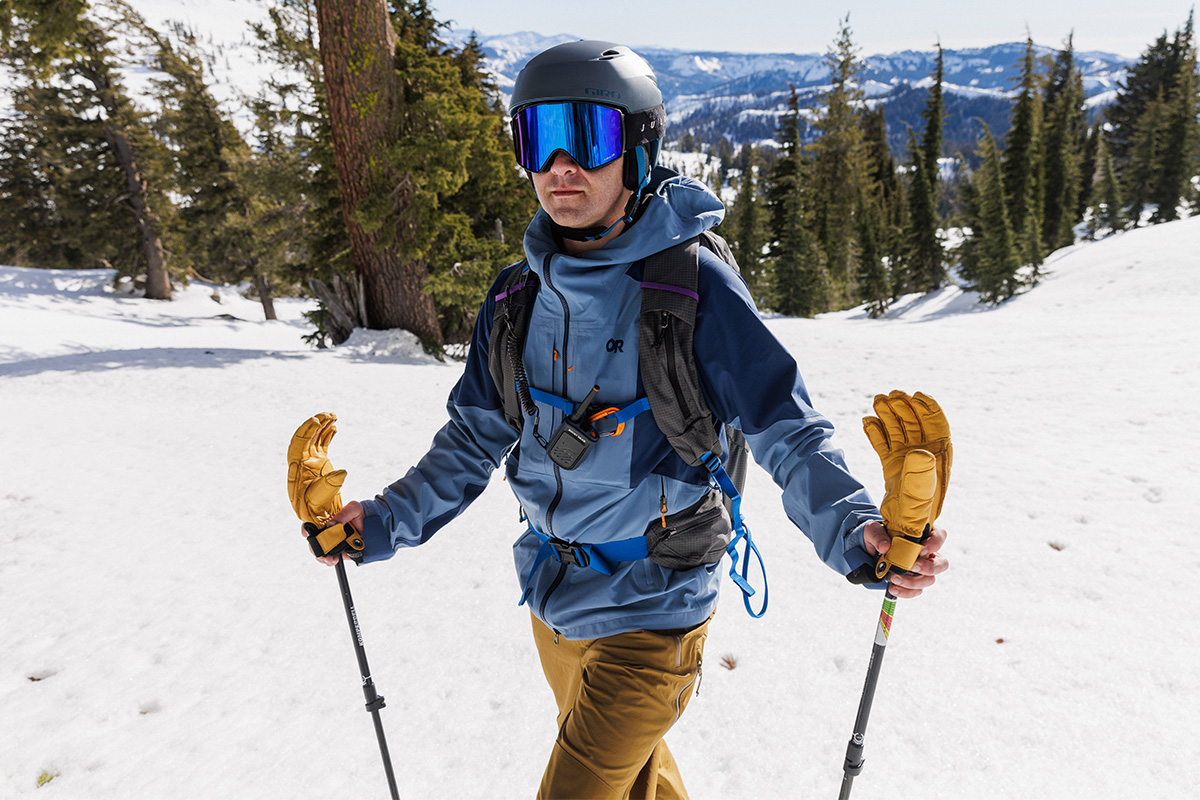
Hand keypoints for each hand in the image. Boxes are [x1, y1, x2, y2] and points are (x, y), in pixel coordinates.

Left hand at [287, 412, 346, 525]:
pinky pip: (321, 444)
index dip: (306, 432)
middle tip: (327, 415)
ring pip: (313, 439)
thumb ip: (331, 485)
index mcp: (298, 470)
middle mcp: (302, 464)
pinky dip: (327, 434)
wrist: (323, 516)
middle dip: (315, 425)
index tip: (317, 422)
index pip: (297, 446)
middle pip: (304, 438)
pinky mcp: (319, 463)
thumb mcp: (324, 498)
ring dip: (322, 426)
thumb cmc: (320, 509)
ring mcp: (310, 462)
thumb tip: (342, 472)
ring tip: (333, 416)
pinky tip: (334, 427)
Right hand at [301, 500, 363, 565]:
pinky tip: (334, 561)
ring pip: (321, 552)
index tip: (308, 535)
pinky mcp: (341, 551)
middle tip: (321, 552)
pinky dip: (331, 561)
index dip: (306, 530)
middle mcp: (327, 532)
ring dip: (322, 557)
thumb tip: (330, 524)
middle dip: (315, 548)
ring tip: (330, 559)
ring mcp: (333, 542)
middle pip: (314, 541)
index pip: (311, 525)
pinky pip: (332, 558)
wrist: (374, 522)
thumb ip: (343, 514)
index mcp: (327, 520)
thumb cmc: (361, 512)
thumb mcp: (353, 508)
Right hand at [863, 391, 951, 521]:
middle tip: (889, 397)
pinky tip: (867, 421)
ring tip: (877, 401)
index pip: (936, 424)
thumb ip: (920, 475)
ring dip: (887, 415)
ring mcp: (905, 456)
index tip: (915, 397)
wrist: (900, 529)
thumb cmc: (916, 516)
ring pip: (896, 429)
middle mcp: (923, 453)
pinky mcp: (891, 463)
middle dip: (902, 407)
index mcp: (939, 455)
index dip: (927, 408)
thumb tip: (919, 452)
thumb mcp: (921, 496)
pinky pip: (882, 442)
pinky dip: (874, 432)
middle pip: (914, 422)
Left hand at [863, 520, 948, 598]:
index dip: (934, 544)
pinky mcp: (913, 581)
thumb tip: (885, 547)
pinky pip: (916, 590)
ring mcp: (921, 569)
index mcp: (923, 535)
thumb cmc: (878, 536)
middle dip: (929, 567)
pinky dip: (906, 592)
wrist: (870, 551)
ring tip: (895, 579)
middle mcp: (926, 553)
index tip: (921, 549)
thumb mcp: (874, 530)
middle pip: (941, 563)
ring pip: (929, 579)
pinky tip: (894, 589)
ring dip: (914, 582)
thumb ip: (878, 536)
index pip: (940, 536)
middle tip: (913, 566)